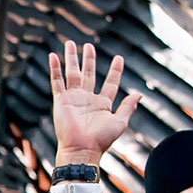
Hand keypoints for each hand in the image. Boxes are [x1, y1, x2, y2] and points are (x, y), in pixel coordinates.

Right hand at [49, 41, 140, 165]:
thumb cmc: (101, 140)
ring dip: (71, 58)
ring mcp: (73, 98)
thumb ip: (128, 107)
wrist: (81, 149)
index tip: (119, 58)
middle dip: (89, 59)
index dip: (115, 71)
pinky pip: (57, 82)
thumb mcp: (119, 122)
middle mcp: (87, 99)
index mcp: (102, 104)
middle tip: (89, 45)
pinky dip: (54, 69)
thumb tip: (139, 94)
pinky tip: (52, 56)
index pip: (110, 83)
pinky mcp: (61, 100)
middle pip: (89, 74)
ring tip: (70, 43)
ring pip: (72, 73)